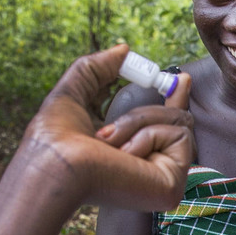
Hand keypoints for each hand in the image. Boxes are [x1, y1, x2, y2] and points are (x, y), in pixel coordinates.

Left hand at [21, 44, 193, 212]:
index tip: (180, 79)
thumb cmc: (54, 140)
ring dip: (137, 120)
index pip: (159, 128)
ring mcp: (162, 180)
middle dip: (174, 99)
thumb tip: (123, 49)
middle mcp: (147, 172)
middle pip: (176, 121)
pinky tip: (124, 155)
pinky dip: (147, 135)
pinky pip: (178, 136)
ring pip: (176, 122)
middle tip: (181, 78)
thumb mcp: (73, 93)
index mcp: (125, 156)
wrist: (56, 166)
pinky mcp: (172, 185)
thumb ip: (97, 69)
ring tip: (108, 140)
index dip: (173, 101)